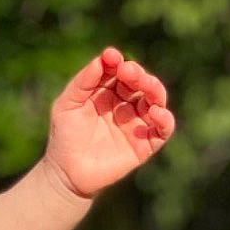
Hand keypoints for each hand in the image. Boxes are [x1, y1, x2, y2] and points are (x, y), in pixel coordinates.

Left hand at [44, 48, 174, 199]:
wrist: (66, 173)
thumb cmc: (64, 137)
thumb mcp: (67, 104)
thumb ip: (83, 82)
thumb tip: (102, 59)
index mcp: (106, 92)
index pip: (117, 71)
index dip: (116, 62)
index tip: (111, 56)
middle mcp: (125, 104)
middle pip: (139, 83)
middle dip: (136, 74)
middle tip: (128, 71)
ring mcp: (137, 123)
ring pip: (155, 100)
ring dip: (154, 89)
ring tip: (146, 85)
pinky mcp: (146, 144)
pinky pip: (163, 129)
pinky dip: (164, 119)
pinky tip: (154, 111)